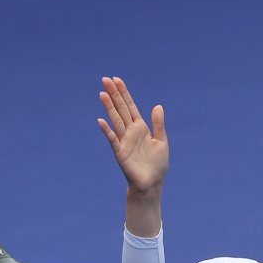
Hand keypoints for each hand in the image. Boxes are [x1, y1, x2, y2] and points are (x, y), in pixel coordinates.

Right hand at [97, 76, 167, 195]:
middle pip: (121, 109)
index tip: (117, 79)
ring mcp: (124, 141)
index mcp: (141, 127)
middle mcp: (130, 132)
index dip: (124, 93)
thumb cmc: (157, 164)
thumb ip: (158, 124)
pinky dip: (107, 131)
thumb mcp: (161, 141)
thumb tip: (158, 106)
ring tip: (102, 93)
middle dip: (114, 95)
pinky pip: (113, 140)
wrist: (152, 183)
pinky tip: (101, 121)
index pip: (130, 106)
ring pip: (116, 120)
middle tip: (105, 79)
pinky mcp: (120, 153)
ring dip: (109, 107)